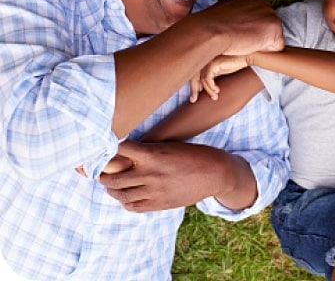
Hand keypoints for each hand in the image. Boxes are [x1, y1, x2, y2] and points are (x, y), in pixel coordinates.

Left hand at [99, 140, 231, 211]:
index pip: (118, 150)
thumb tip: (125, 154)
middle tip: (100, 172)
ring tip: (110, 186)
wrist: (215, 173)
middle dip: (103, 175)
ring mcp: (154, 192)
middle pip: (113, 178)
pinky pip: (134, 207)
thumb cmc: (193, 154)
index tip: (103, 149)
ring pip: (121, 195)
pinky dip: (125, 202)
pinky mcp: (159, 204)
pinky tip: (126, 197)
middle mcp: (149, 174)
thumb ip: (147, 151)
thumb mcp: (169, 146)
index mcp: (152, 154)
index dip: (107, 150)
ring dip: (112, 190)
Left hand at [190, 55, 248, 101]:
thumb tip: (204, 88)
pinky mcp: (213, 63)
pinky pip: (207, 78)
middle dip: (193, 89)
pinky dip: (211, 86)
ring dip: (208, 90)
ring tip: (215, 97)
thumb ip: (212, 77)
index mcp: (205, 61)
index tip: (193, 98)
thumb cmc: (235, 63)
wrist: (246, 56)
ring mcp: (208, 61)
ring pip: (202, 79)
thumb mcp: (221, 71)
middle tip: (194, 100)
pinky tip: (217, 90)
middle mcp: (205, 60)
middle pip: (193, 76)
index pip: (193, 74)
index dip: (193, 86)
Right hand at [200, 0, 282, 54]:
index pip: (258, 20)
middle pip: (268, 28)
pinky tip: (251, 47)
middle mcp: (262, 3)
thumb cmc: (210, 26)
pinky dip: (266, 52)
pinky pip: (277, 47)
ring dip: (261, 44)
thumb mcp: (223, 14)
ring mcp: (270, 15)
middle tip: (240, 40)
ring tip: (243, 43)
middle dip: (258, 37)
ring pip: (273, 38)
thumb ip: (234, 17)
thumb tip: (232, 25)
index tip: (237, 34)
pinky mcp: (275, 28)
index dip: (249, 31)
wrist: (210, 31)